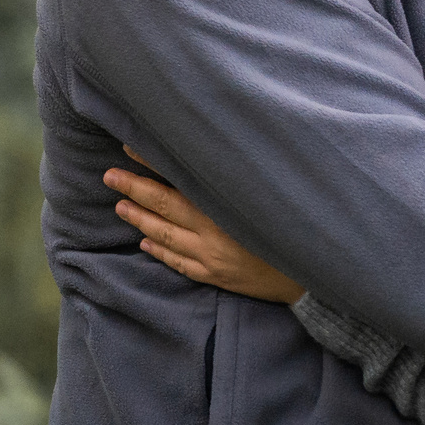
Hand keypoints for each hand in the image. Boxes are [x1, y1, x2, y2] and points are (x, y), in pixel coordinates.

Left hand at [103, 150, 305, 304]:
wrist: (315, 277)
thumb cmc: (295, 227)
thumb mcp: (270, 196)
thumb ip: (240, 178)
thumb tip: (213, 152)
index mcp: (226, 206)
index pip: (181, 177)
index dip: (154, 163)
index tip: (131, 147)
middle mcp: (214, 231)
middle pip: (165, 206)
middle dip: (135, 189)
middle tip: (109, 176)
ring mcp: (212, 257)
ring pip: (166, 236)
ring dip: (140, 220)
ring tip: (119, 206)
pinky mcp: (217, 276)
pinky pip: (180, 264)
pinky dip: (161, 252)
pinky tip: (146, 243)